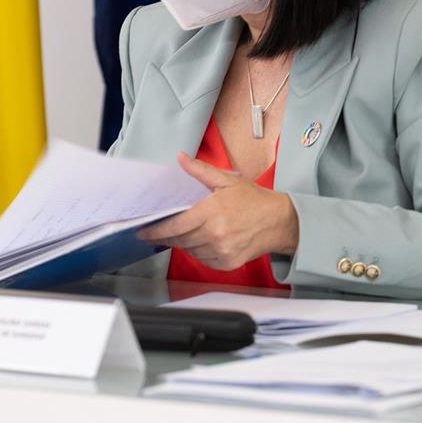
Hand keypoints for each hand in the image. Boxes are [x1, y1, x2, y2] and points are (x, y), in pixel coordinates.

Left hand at [137, 151, 299, 270]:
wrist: (279, 221)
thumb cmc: (253, 200)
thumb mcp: (226, 180)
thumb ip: (200, 171)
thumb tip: (180, 159)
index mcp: (212, 212)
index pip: (175, 226)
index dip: (156, 230)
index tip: (142, 231)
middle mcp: (215, 234)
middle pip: (180, 240)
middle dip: (166, 236)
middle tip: (155, 232)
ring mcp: (222, 251)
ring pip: (190, 250)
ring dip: (184, 243)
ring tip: (186, 232)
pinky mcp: (228, 263)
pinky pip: (204, 260)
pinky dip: (199, 251)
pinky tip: (203, 240)